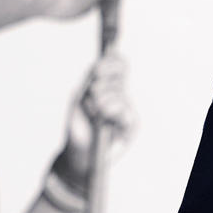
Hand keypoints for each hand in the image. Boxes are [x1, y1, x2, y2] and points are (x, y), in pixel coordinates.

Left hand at [61, 52, 133, 178]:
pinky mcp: (133, 125)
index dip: (112, 61)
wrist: (79, 152)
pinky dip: (112, 109)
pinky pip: (126, 109)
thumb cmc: (78, 126)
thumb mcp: (79, 97)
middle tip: (92, 92)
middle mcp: (122, 96)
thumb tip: (99, 64)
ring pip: (121, 91)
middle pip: (122, 72)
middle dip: (103, 79)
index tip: (96, 69)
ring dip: (103, 98)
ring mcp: (129, 110)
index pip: (120, 64)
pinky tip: (103, 117)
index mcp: (111, 86)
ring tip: (94, 111)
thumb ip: (90, 79)